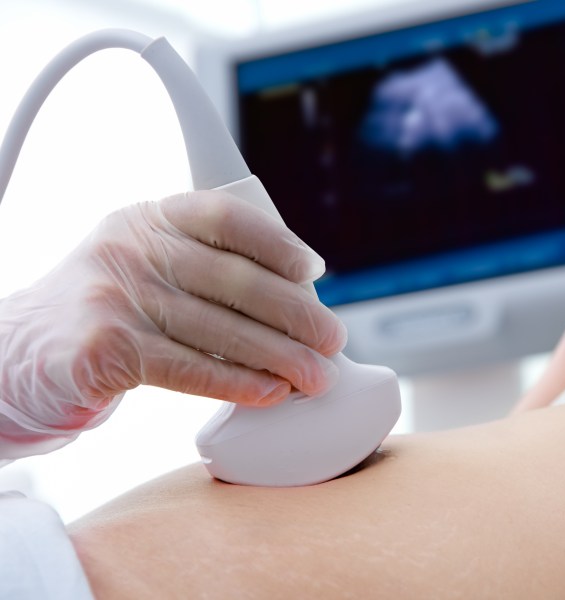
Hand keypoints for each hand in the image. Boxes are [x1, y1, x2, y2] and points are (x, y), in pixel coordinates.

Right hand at [0, 190, 346, 454]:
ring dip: (278, 357)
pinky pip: (188, 368)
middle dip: (294, 314)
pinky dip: (237, 383)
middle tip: (332, 340)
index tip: (313, 271)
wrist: (23, 353)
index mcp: (149, 218)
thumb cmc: (110, 310)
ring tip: (315, 377)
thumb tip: (297, 303)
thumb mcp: (146, 266)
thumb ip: (204, 270)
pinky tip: (271, 392)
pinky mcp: (103, 348)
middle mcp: (130, 248)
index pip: (224, 217)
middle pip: (232, 279)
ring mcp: (114, 296)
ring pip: (218, 329)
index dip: (275, 243)